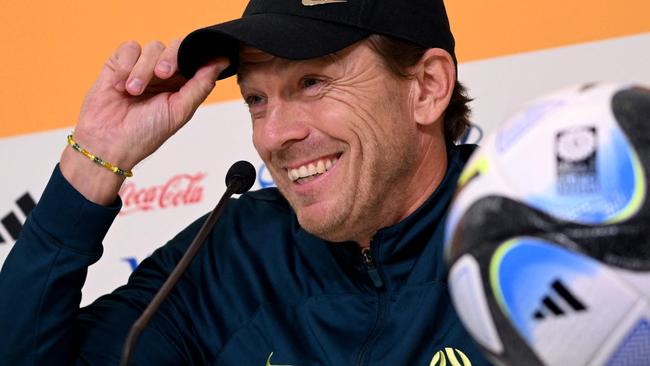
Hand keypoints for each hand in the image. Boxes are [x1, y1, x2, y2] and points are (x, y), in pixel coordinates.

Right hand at [60, 40, 228, 203]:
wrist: (108, 142)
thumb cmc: (144, 134)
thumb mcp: (179, 111)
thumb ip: (200, 85)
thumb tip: (222, 62)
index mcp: (182, 86)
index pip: (194, 59)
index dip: (194, 56)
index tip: (190, 65)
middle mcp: (163, 75)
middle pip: (176, 47)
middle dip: (170, 58)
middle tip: (162, 74)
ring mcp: (141, 68)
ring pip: (152, 47)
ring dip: (143, 69)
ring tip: (133, 92)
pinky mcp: (118, 64)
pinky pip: (129, 47)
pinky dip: (126, 65)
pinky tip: (120, 86)